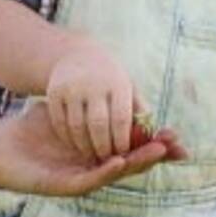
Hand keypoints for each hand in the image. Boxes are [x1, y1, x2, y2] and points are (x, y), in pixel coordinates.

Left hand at [0, 102, 178, 195]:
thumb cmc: (33, 130)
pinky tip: (119, 160)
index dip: (155, 144)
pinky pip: (90, 179)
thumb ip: (93, 106)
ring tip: (156, 152)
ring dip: (137, 163)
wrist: (1, 148)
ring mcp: (82, 179)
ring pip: (115, 173)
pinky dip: (106, 171)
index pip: (133, 149)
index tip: (175, 134)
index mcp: (98, 153)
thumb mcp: (68, 112)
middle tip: (177, 146)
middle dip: (155, 154)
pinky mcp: (66, 186)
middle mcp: (94, 169)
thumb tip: (117, 87)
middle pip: (132, 163)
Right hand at [44, 38, 142, 160]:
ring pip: (76, 125)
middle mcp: (94, 83)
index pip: (121, 118)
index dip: (122, 139)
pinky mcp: (55, 91)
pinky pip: (60, 122)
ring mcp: (72, 87)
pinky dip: (67, 137)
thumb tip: (161, 141)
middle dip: (103, 147)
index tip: (124, 154)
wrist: (79, 56)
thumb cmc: (112, 82)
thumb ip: (142, 116)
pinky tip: (75, 145)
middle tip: (106, 160)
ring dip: (84, 146)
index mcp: (117, 84)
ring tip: (91, 157)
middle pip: (98, 124)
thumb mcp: (129, 91)